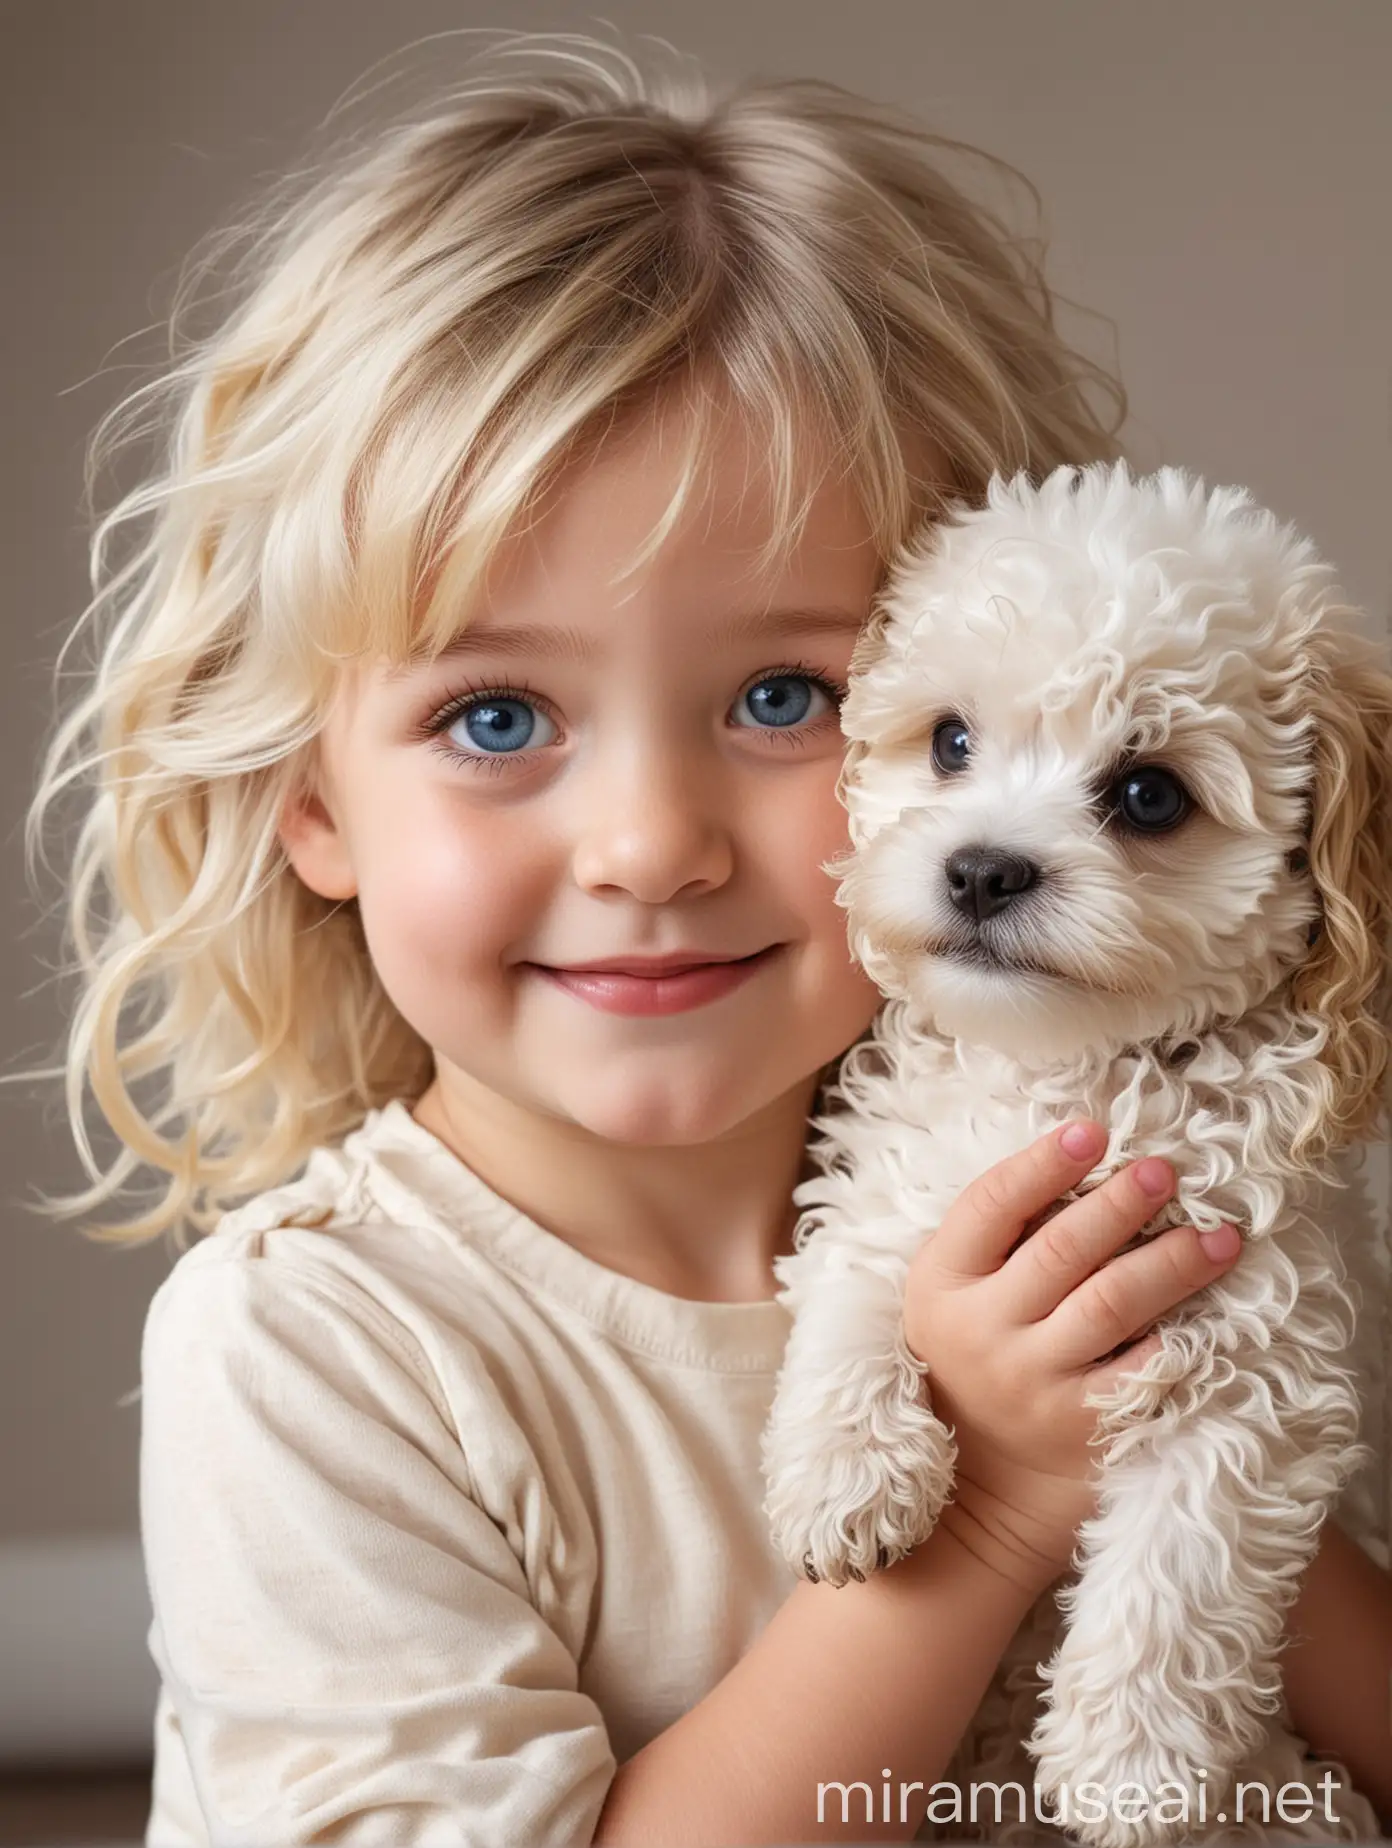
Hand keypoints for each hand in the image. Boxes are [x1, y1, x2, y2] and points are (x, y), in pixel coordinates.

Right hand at [904, 1119, 1242, 1592]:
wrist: (981, 1486)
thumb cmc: (976, 1356)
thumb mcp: (955, 1291)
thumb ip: (1000, 1233)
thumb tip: (1082, 1158)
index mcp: (941, 1282)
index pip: (989, 1207)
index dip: (1041, 1164)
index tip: (1092, 1131)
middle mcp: (980, 1330)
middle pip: (1060, 1252)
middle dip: (1120, 1204)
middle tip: (1166, 1171)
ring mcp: (1031, 1381)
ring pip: (1109, 1305)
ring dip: (1170, 1262)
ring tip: (1220, 1235)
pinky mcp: (1080, 1425)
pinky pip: (1136, 1370)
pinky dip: (1170, 1338)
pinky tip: (1205, 1313)